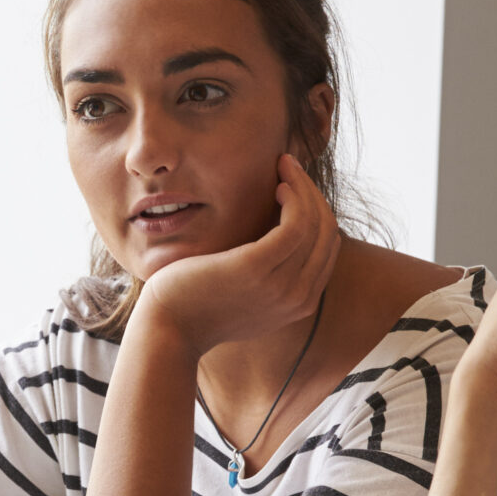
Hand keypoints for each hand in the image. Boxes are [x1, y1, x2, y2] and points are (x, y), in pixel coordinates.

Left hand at [132, 152, 342, 357]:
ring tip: (284, 167)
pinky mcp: (258, 268)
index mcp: (301, 305)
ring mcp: (281, 287)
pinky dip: (293, 196)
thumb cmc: (199, 305)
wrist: (168, 328)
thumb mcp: (247, 295)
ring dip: (303, 186)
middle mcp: (299, 299)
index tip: (296, 188)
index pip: (327, 248)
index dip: (317, 211)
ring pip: (315, 223)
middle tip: (291, 167)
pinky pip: (295, 224)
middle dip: (313, 192)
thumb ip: (272, 276)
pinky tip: (277, 185)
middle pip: (327, 232)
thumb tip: (280, 240)